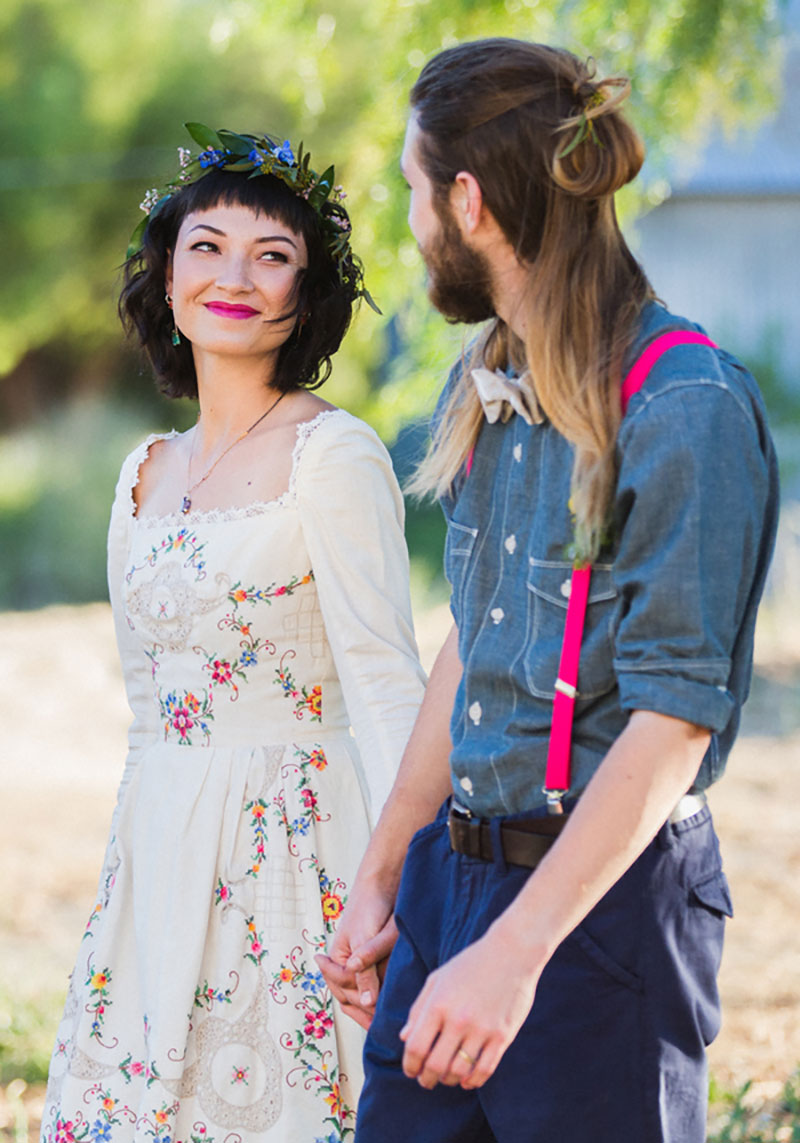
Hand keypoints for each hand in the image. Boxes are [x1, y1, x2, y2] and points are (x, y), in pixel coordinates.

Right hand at [316, 883, 397, 1027]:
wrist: (384, 880)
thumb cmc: (370, 905)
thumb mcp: (366, 938)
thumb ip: (365, 968)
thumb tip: (366, 1001)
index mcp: (336, 959)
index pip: (345, 990)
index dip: (360, 1004)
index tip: (376, 1019)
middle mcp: (346, 963)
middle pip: (351, 996)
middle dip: (364, 1013)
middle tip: (382, 1030)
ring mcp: (360, 962)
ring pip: (362, 993)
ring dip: (371, 1008)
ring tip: (386, 1025)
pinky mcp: (375, 958)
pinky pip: (374, 983)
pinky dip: (381, 995)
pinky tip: (392, 1005)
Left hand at [400, 927, 540, 1089]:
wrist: (512, 952)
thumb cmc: (470, 964)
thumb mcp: (437, 979)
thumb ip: (418, 1008)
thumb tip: (404, 1037)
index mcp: (438, 1004)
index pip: (415, 1047)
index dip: (410, 1065)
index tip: (411, 1070)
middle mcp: (458, 1019)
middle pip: (435, 1065)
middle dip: (426, 1079)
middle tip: (425, 1081)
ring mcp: (482, 1029)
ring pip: (459, 1072)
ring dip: (448, 1081)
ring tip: (445, 1078)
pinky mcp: (502, 1036)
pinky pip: (484, 1070)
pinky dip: (472, 1081)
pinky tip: (466, 1080)